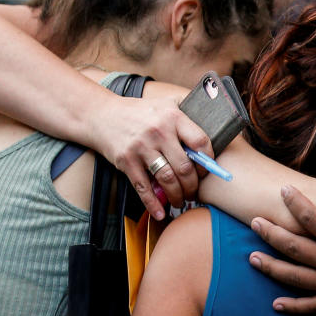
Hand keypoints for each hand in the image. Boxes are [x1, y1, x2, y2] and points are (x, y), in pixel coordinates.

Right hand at [90, 93, 213, 218]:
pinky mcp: (126, 161)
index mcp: (173, 117)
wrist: (102, 115)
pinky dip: (152, 203)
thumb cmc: (140, 112)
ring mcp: (141, 147)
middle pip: (184, 166)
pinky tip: (160, 212)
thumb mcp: (166, 104)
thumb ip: (187, 114)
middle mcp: (159, 132)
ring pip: (167, 179)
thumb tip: (214, 127)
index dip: (208, 161)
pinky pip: (143, 187)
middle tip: (195, 192)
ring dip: (177, 195)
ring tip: (181, 201)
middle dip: (193, 185)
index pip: (200, 142)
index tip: (207, 170)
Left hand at [248, 185, 315, 312]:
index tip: (283, 191)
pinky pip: (312, 308)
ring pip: (295, 278)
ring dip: (271, 268)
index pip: (309, 218)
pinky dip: (293, 307)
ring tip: (252, 259)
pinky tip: (276, 304)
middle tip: (254, 223)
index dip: (294, 202)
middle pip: (293, 247)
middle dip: (270, 234)